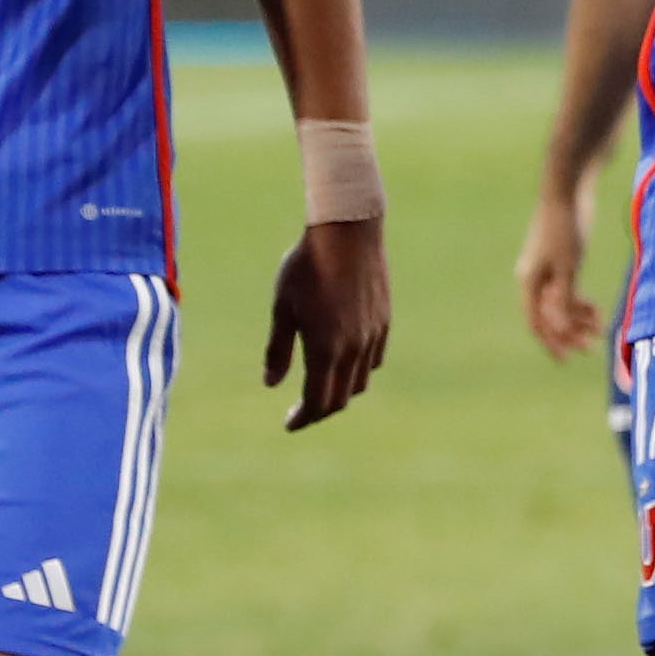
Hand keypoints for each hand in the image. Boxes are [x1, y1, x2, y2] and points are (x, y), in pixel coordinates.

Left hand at [267, 216, 391, 428]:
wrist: (348, 232)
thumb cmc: (307, 266)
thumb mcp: (282, 307)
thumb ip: (278, 349)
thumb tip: (271, 383)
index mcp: (325, 348)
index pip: (317, 402)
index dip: (302, 418)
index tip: (289, 424)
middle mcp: (353, 349)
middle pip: (340, 399)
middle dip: (319, 410)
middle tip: (301, 411)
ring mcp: (372, 336)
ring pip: (359, 382)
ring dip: (340, 391)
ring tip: (322, 386)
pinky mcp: (384, 322)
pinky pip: (373, 360)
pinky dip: (358, 370)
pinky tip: (343, 360)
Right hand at [512, 188, 600, 358]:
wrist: (568, 188)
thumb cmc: (566, 226)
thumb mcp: (569, 265)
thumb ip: (563, 297)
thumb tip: (559, 327)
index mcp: (530, 281)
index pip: (536, 322)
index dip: (551, 343)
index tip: (566, 359)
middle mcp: (534, 277)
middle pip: (549, 315)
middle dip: (569, 332)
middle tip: (592, 346)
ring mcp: (546, 268)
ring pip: (559, 303)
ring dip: (577, 318)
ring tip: (600, 325)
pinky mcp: (560, 258)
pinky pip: (566, 289)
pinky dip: (579, 301)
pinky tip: (595, 308)